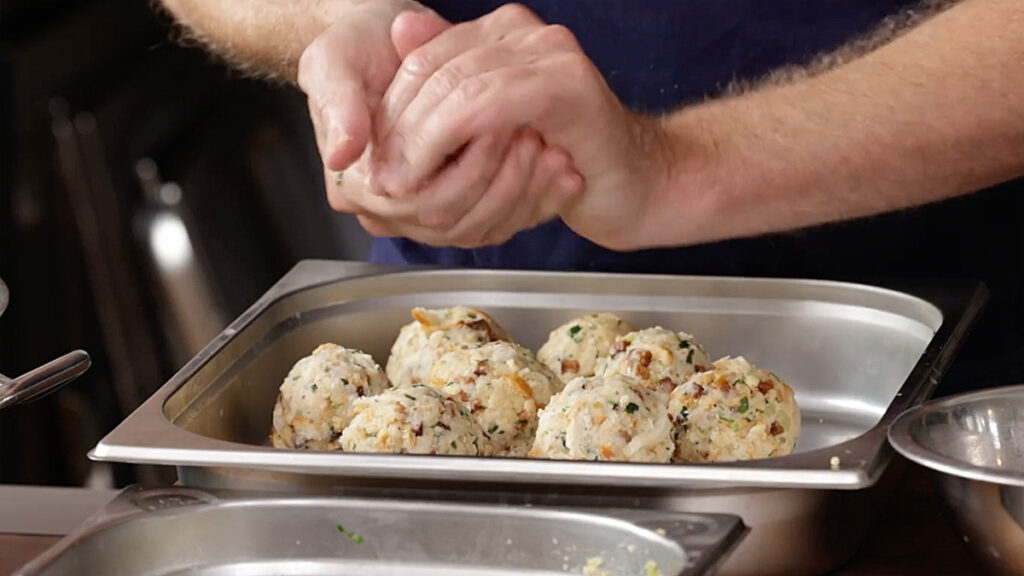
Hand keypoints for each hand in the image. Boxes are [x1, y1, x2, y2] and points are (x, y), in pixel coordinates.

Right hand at [307, 9, 584, 247]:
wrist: (383, 37)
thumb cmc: (360, 45)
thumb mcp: (335, 62)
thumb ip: (338, 108)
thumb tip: (343, 153)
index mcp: (359, 182)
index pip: (420, 200)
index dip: (466, 171)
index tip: (500, 132)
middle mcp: (392, 208)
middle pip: (456, 220)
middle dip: (502, 181)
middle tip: (534, 138)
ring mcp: (426, 212)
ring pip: (483, 227)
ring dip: (524, 192)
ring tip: (551, 151)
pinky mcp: (459, 205)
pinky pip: (501, 222)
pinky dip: (536, 200)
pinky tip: (563, 175)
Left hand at [374, 4, 676, 249]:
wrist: (637, 185)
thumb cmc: (567, 161)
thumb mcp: (494, 130)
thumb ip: (452, 88)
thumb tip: (401, 35)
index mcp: (505, 32)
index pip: (423, 56)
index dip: (391, 107)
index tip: (375, 153)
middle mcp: (526, 31)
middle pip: (433, 68)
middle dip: (398, 125)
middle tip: (378, 172)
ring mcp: (549, 53)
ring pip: (455, 87)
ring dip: (417, 139)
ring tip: (399, 180)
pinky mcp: (565, 86)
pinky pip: (486, 105)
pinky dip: (450, 139)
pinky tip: (432, 170)